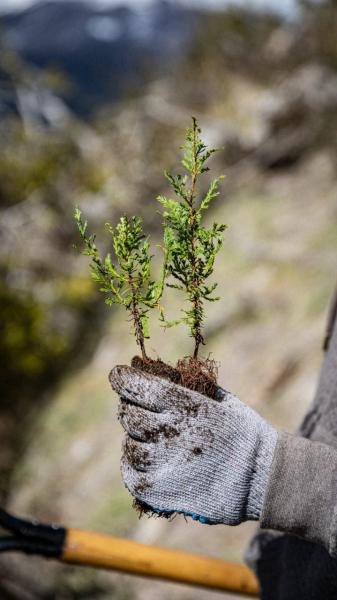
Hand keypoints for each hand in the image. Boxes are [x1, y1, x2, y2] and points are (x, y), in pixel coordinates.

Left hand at [109, 365, 277, 524]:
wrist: (265, 479)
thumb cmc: (244, 433)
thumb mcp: (223, 398)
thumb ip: (191, 385)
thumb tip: (159, 371)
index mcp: (188, 406)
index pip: (141, 386)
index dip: (124, 378)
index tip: (118, 374)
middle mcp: (173, 433)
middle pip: (129, 415)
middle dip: (129, 406)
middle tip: (136, 406)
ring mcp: (165, 465)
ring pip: (129, 445)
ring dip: (133, 437)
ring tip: (145, 436)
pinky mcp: (162, 493)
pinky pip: (132, 475)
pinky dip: (131, 464)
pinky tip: (143, 459)